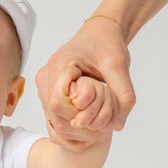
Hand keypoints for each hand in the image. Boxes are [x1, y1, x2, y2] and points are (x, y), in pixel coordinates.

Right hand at [37, 17, 135, 133]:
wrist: (99, 34)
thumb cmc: (107, 44)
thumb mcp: (120, 65)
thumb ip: (123, 94)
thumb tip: (118, 125)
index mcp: (58, 65)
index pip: (57, 103)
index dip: (78, 113)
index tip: (99, 108)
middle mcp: (45, 79)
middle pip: (56, 117)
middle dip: (82, 125)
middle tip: (105, 122)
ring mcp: (44, 90)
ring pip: (55, 125)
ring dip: (79, 131)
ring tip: (99, 124)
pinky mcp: (48, 99)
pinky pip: (55, 125)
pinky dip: (73, 133)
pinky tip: (89, 130)